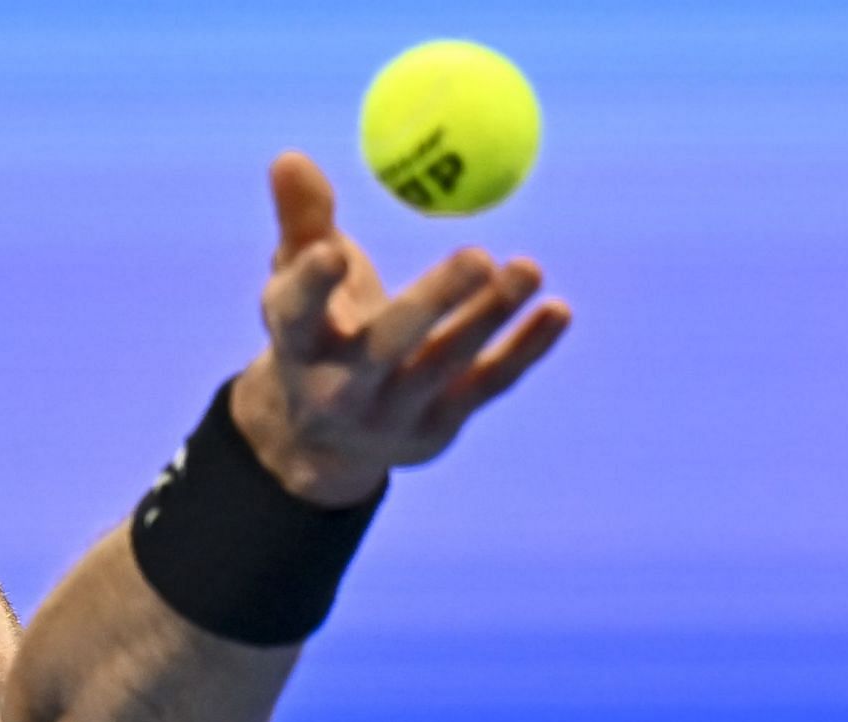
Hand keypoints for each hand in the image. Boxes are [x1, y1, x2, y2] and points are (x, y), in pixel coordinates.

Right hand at [230, 151, 572, 506]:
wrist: (326, 439)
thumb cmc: (318, 334)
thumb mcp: (299, 283)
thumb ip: (302, 222)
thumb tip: (290, 156)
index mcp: (298, 345)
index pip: (298, 315)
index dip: (312, 286)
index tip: (331, 251)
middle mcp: (339, 389)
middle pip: (386, 347)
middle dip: (432, 304)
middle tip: (477, 255)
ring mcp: (391, 414)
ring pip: (446, 364)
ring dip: (489, 316)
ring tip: (528, 268)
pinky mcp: (436, 429)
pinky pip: (488, 385)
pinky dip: (525, 348)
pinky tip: (557, 310)